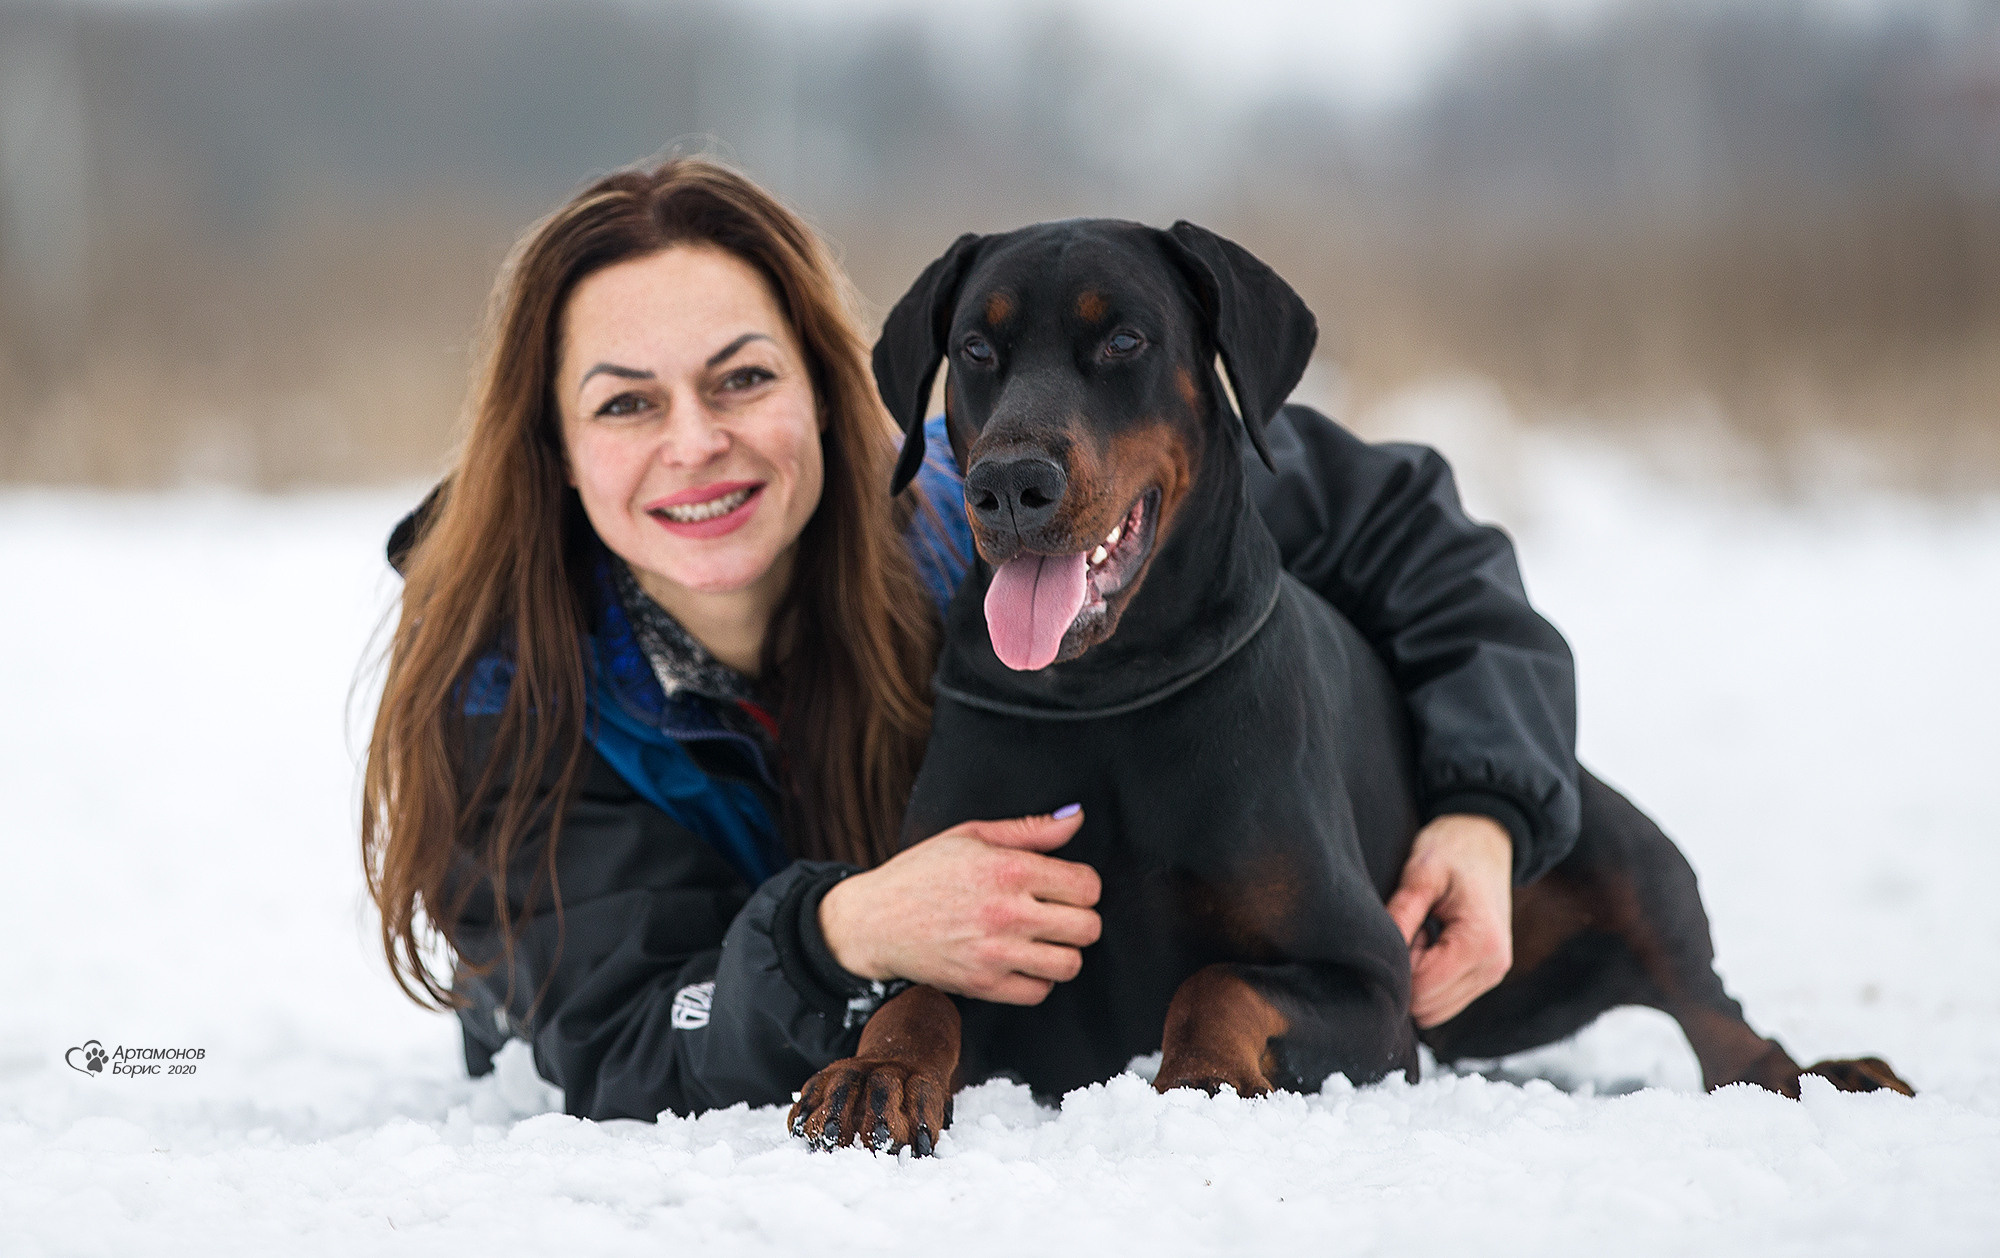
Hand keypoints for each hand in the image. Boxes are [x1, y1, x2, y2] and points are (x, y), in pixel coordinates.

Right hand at [818, 808, 1101, 1005]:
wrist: (874, 920)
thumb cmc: (921, 872)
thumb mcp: (971, 836)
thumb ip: (1029, 829)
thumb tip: (1076, 819)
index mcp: (1008, 869)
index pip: (1087, 886)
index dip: (1083, 885)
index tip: (1065, 885)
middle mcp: (1007, 913)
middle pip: (1087, 927)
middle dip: (1079, 918)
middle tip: (1057, 912)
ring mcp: (996, 954)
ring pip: (1070, 964)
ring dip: (1063, 951)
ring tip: (1042, 938)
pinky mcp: (983, 985)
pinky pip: (1039, 992)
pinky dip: (1038, 979)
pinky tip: (1021, 959)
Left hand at [1384, 813, 1514, 1027]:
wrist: (1487, 838)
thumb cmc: (1453, 848)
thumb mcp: (1421, 873)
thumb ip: (1401, 915)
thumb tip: (1378, 955)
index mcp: (1480, 944)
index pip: (1421, 989)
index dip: (1398, 965)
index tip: (1404, 926)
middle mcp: (1492, 968)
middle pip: (1427, 1006)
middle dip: (1407, 975)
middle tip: (1411, 929)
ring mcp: (1492, 975)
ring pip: (1436, 1010)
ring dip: (1418, 979)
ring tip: (1422, 934)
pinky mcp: (1486, 975)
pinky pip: (1446, 1000)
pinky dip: (1430, 980)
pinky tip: (1431, 943)